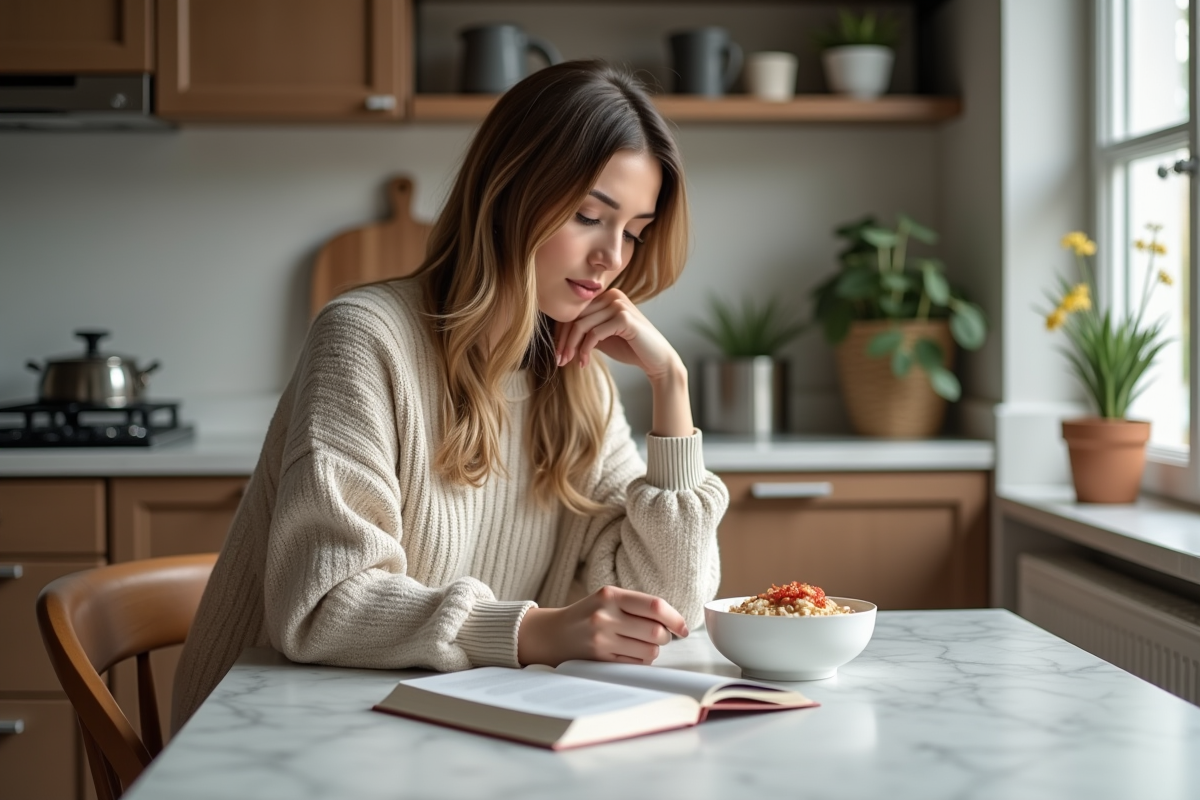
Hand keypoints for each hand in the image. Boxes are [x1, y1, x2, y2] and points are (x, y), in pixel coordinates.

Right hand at [517, 585, 688, 666]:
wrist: (551, 634)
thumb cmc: (586, 615)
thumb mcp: (607, 599)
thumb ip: (636, 605)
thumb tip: (674, 622)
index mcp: (610, 595)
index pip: (654, 606)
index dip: (675, 618)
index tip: (683, 628)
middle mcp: (605, 616)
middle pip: (656, 632)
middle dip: (664, 637)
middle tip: (659, 636)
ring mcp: (601, 640)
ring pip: (649, 652)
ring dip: (652, 651)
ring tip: (639, 645)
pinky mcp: (599, 661)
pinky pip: (635, 665)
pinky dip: (639, 662)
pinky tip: (628, 655)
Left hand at [555, 289, 681, 381]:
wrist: (656, 359)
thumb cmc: (629, 348)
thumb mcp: (601, 337)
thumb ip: (584, 331)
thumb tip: (557, 336)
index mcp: (606, 296)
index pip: (574, 310)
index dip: (561, 332)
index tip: (558, 353)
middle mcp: (612, 295)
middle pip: (575, 316)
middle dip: (564, 341)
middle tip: (560, 360)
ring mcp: (619, 304)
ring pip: (581, 325)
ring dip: (572, 347)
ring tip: (570, 363)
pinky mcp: (624, 318)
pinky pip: (594, 334)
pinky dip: (585, 350)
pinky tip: (584, 362)